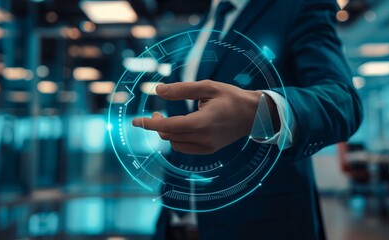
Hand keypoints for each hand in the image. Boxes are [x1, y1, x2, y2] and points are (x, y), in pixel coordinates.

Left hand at [132, 80, 272, 154]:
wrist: (253, 114)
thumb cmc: (231, 97)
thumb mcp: (207, 87)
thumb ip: (182, 90)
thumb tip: (157, 90)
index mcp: (203, 122)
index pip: (168, 127)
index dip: (149, 124)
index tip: (135, 121)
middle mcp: (204, 138)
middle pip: (169, 136)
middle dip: (157, 125)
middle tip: (156, 112)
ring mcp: (207, 147)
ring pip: (175, 143)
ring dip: (167, 132)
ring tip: (168, 118)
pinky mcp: (209, 150)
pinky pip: (185, 147)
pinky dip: (177, 138)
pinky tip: (180, 127)